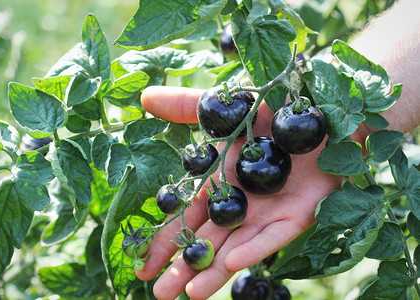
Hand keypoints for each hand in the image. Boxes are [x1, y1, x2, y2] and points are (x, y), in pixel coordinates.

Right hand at [136, 86, 341, 299]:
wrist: (320, 108)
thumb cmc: (270, 109)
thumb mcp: (223, 108)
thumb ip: (184, 106)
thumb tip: (144, 98)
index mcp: (220, 183)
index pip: (186, 219)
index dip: (165, 241)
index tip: (143, 266)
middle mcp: (241, 203)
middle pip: (208, 241)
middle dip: (184, 267)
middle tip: (160, 295)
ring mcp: (268, 211)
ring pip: (236, 246)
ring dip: (214, 270)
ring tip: (190, 295)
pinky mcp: (298, 213)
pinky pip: (274, 235)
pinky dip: (254, 248)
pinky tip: (232, 264)